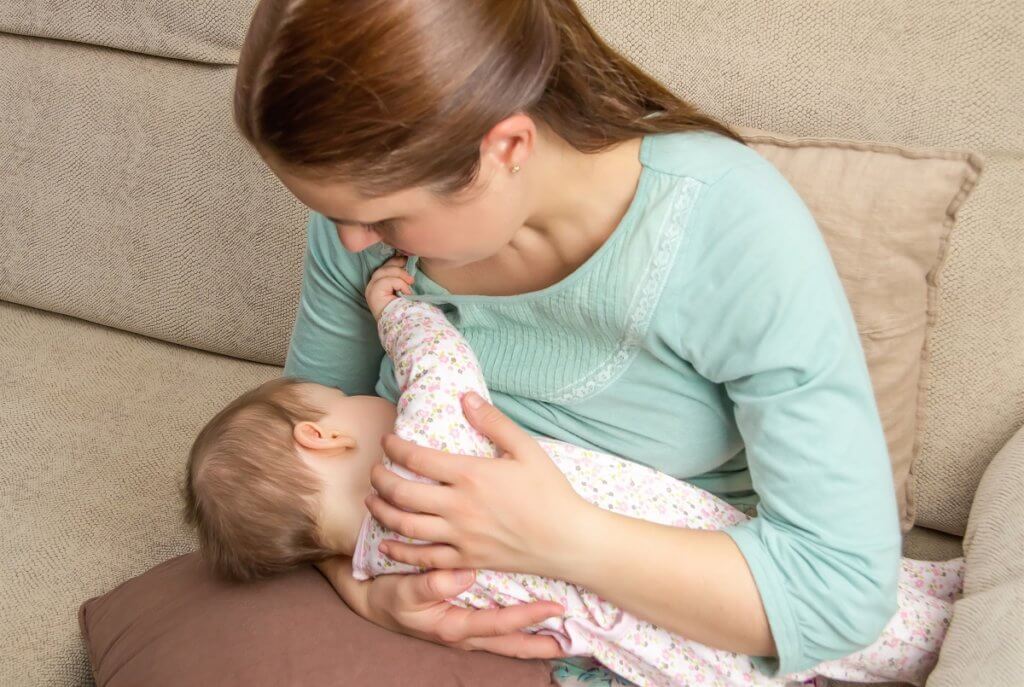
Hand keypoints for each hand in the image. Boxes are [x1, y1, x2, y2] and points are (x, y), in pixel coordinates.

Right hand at [313, 555, 566, 658]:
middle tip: (572, 640)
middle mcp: (464, 632)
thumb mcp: (404, 591)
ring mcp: (464, 628)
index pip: (500, 625)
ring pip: (505, 637)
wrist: (368, 596)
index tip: (555, 609)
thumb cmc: (387, 594)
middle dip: (540, 643)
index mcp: (454, 627)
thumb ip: (431, 583)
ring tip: (561, 632)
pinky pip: (495, 626)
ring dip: (532, 636)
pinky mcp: (462, 618)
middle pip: (510, 642)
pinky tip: (531, 615)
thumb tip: (465, 575)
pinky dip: (515, 625)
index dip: (529, 619)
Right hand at [366, 255, 414, 319]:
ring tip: (410, 283)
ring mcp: (371, 290)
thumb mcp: (405, 289)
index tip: (405, 258)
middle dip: (397, 265)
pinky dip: (399, 284)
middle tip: (409, 268)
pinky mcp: (373, 293)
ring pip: (384, 272)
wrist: (404, 324)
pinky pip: (387, 281)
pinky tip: (406, 292)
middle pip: (382, 268)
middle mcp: (372, 287)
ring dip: (400, 275)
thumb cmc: (407, 309)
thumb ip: (402, 278)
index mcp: (379, 286)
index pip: (384, 268)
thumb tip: (408, 262)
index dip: (394, 261)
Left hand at [367, 392, 592, 577]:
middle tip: (374, 471)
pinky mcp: (465, 559)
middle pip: (401, 492)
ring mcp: (460, 536)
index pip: (417, 458)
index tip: (387, 441)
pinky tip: (386, 544)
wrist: (567, 540)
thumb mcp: (526, 448)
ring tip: (372, 500)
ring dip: (381, 512)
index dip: (394, 447)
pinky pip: (423, 559)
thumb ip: (494, 422)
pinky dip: (399, 552)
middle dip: (380, 480)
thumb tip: (466, 397)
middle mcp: (459, 506)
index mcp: (471, 474)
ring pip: (405, 525)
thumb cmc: (550, 491)